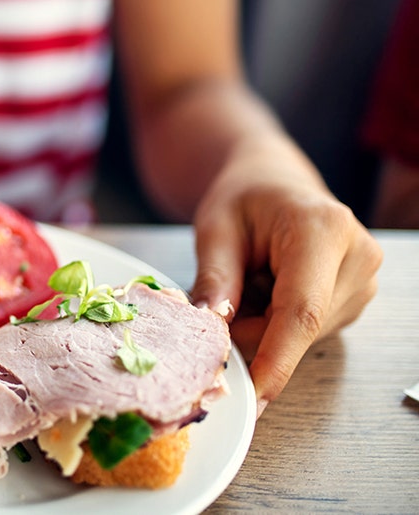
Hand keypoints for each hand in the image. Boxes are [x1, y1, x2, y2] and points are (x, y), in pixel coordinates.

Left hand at [189, 145, 381, 417]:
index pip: (301, 309)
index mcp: (323, 228)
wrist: (273, 182)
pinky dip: (276, 325)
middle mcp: (357, 256)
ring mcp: (363, 281)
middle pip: (301, 328)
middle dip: (252, 336)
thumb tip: (211, 327)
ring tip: (244, 284)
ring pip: (305, 336)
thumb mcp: (215, 228)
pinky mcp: (355, 299)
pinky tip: (264, 292)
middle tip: (215, 311)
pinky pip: (309, 332)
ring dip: (263, 328)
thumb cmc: (243, 198)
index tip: (254, 393)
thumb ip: (214, 277)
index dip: (276, 357)